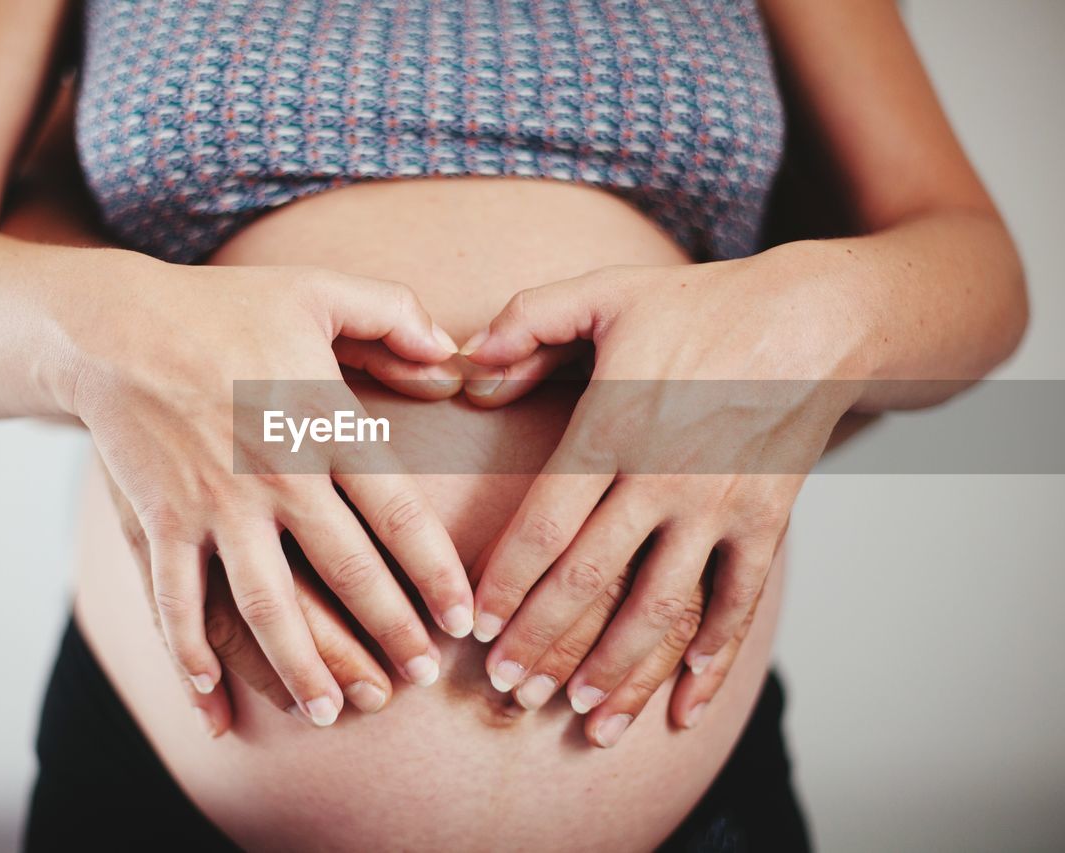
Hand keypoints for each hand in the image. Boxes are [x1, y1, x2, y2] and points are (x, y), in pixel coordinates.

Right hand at [63, 261, 473, 726]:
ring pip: (267, 605)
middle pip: (346, 572)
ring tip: (332, 712)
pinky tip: (211, 697)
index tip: (462, 619)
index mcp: (322, 424)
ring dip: (301, 665)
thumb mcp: (318, 290)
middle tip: (420, 678)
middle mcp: (275, 476)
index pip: (396, 513)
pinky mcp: (160, 522)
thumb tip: (453, 355)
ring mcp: (214, 505)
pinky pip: (176, 601)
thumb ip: (395, 313)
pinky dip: (190, 652)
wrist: (112, 324)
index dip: (435, 572)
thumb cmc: (224, 308)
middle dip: (388, 633)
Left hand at [462, 255, 863, 744]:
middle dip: (543, 642)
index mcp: (614, 425)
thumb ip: (527, 321)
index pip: (546, 523)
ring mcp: (721, 507)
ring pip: (663, 609)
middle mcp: (665, 476)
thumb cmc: (699, 306)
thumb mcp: (604, 292)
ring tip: (582, 717)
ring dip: (620, 671)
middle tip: (507, 689)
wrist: (814, 318)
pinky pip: (740, 604)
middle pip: (592, 580)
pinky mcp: (768, 522)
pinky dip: (715, 659)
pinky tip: (686, 705)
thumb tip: (468, 367)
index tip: (475, 627)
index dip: (507, 583)